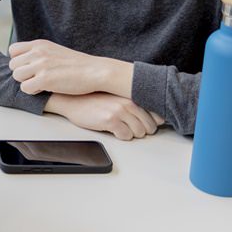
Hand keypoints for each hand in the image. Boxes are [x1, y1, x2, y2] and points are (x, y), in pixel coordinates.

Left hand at [8, 39, 129, 96]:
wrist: (95, 71)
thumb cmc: (76, 65)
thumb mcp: (54, 51)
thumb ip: (39, 53)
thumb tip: (23, 62)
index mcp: (39, 44)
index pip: (13, 50)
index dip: (19, 61)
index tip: (29, 68)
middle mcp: (38, 52)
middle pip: (13, 65)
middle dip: (22, 74)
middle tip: (37, 78)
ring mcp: (41, 65)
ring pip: (17, 76)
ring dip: (26, 82)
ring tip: (41, 83)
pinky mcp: (45, 79)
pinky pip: (25, 88)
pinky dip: (33, 91)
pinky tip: (46, 88)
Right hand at [46, 92, 164, 140]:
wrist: (72, 100)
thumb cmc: (94, 99)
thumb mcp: (118, 98)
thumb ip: (138, 105)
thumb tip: (159, 119)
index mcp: (133, 95)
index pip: (156, 114)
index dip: (150, 122)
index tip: (142, 122)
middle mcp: (129, 102)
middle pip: (149, 127)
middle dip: (140, 130)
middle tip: (127, 125)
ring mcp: (120, 111)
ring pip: (139, 133)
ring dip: (130, 133)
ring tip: (119, 126)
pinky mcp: (110, 120)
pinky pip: (126, 136)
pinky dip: (121, 136)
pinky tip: (112, 129)